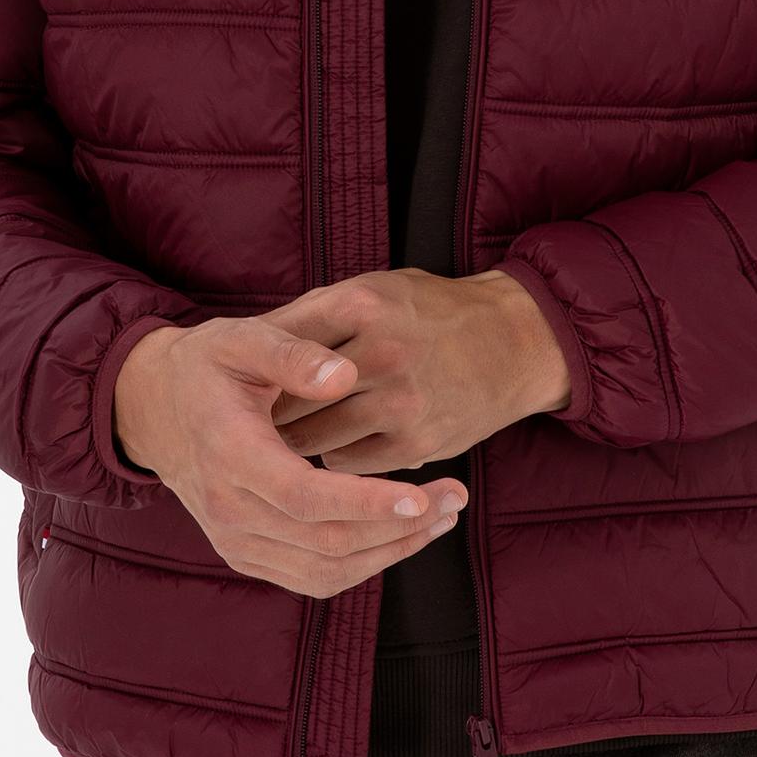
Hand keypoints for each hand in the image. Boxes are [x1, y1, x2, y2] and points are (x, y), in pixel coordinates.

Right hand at [111, 313, 468, 596]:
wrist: (154, 408)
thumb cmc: (207, 366)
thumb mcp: (242, 339)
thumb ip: (292, 354)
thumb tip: (346, 375)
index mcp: (229, 453)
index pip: (303, 496)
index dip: (365, 503)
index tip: (421, 495)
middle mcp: (227, 509)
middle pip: (323, 541)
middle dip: (398, 527)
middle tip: (455, 497)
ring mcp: (234, 540)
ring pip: (324, 570)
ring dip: (390, 551)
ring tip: (442, 517)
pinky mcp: (244, 554)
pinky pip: (312, 577)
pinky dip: (363, 564)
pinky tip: (402, 534)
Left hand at [263, 266, 570, 469]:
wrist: (514, 343)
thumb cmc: (427, 313)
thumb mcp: (373, 291)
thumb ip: (312, 316)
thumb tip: (245, 348)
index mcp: (362, 303)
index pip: (279, 342)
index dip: (255, 370)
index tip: (241, 384)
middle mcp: (383, 351)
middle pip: (290, 397)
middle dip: (267, 412)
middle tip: (251, 421)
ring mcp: (402, 401)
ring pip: (312, 438)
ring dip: (295, 442)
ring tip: (287, 435)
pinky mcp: (417, 443)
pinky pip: (346, 465)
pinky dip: (333, 459)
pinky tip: (335, 446)